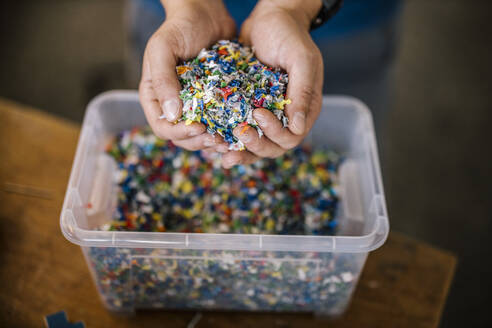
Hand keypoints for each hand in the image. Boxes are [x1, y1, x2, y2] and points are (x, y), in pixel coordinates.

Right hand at [139, 0, 234, 152]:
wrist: (206, 13)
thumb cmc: (179, 27)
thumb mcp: (163, 48)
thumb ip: (162, 79)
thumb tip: (172, 114)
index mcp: (156, 96)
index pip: (162, 127)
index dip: (179, 133)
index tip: (199, 129)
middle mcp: (174, 105)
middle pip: (182, 137)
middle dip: (199, 142)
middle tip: (218, 140)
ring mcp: (195, 105)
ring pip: (202, 135)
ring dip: (214, 142)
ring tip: (230, 141)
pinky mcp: (214, 101)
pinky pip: (219, 122)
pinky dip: (228, 130)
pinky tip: (240, 130)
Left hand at [221, 0, 323, 167]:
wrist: (269, 18)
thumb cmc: (290, 35)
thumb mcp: (301, 59)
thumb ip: (302, 92)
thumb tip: (298, 127)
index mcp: (304, 109)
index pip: (292, 136)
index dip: (275, 133)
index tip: (258, 114)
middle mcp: (286, 117)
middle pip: (272, 147)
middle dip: (255, 144)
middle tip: (238, 132)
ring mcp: (266, 114)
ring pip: (255, 144)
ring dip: (239, 150)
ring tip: (220, 149)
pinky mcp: (247, 108)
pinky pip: (239, 129)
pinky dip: (228, 138)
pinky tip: (213, 140)